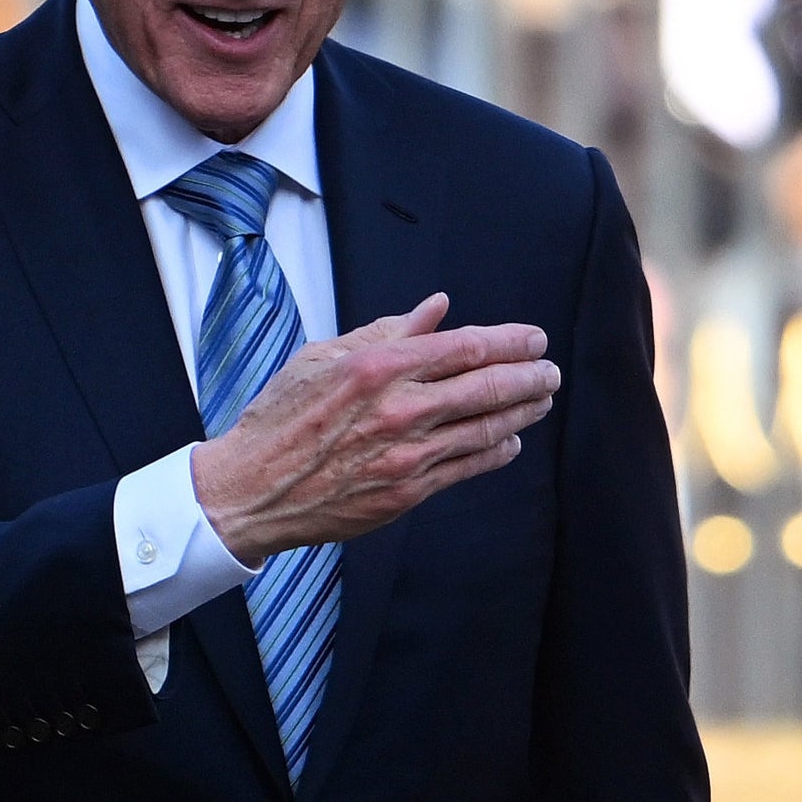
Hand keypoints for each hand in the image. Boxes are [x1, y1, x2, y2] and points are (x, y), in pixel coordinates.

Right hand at [190, 293, 557, 563]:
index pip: (466, 347)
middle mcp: (400, 409)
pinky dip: (497, 451)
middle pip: (489, 386)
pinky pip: (468, 468)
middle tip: (551, 371)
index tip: (535, 338)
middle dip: (531, 376)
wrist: (251, 489)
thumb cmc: (282, 417)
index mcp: (379, 367)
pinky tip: (510, 441)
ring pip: (487, 428)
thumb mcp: (324, 358)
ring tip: (542, 400)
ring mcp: (408, 455)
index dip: (511, 341)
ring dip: (524, 412)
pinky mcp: (408, 493)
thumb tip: (438, 307)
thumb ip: (388, 331)